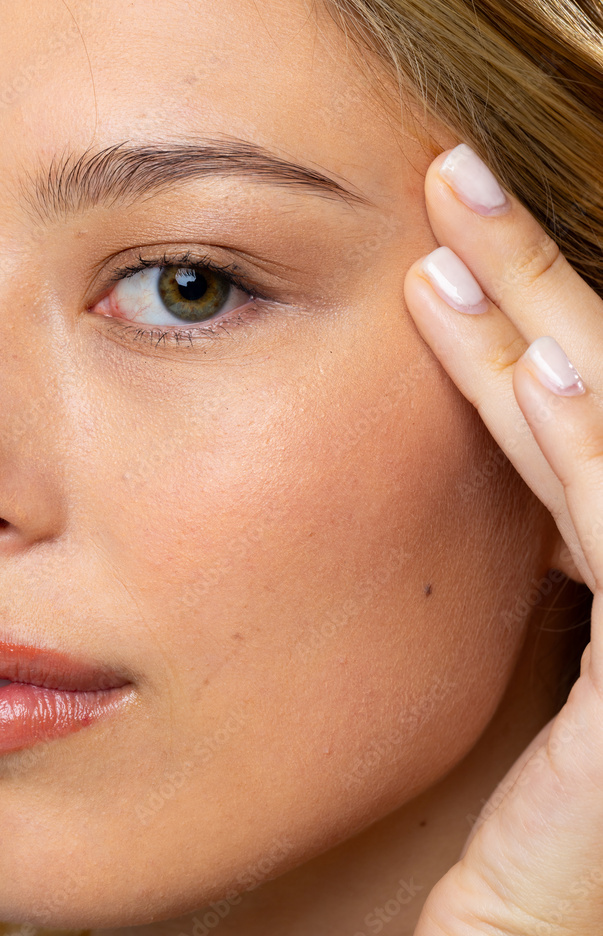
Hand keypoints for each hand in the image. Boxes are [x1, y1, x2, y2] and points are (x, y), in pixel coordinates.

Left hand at [404, 144, 602, 935]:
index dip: (514, 334)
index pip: (566, 427)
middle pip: (596, 399)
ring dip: (542, 327)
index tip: (440, 265)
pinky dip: (581, 444)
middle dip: (533, 285)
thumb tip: (483, 452)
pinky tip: (528, 366)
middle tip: (455, 185)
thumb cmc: (509, 844)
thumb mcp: (506, 676)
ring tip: (462, 235)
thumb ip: (521, 569)